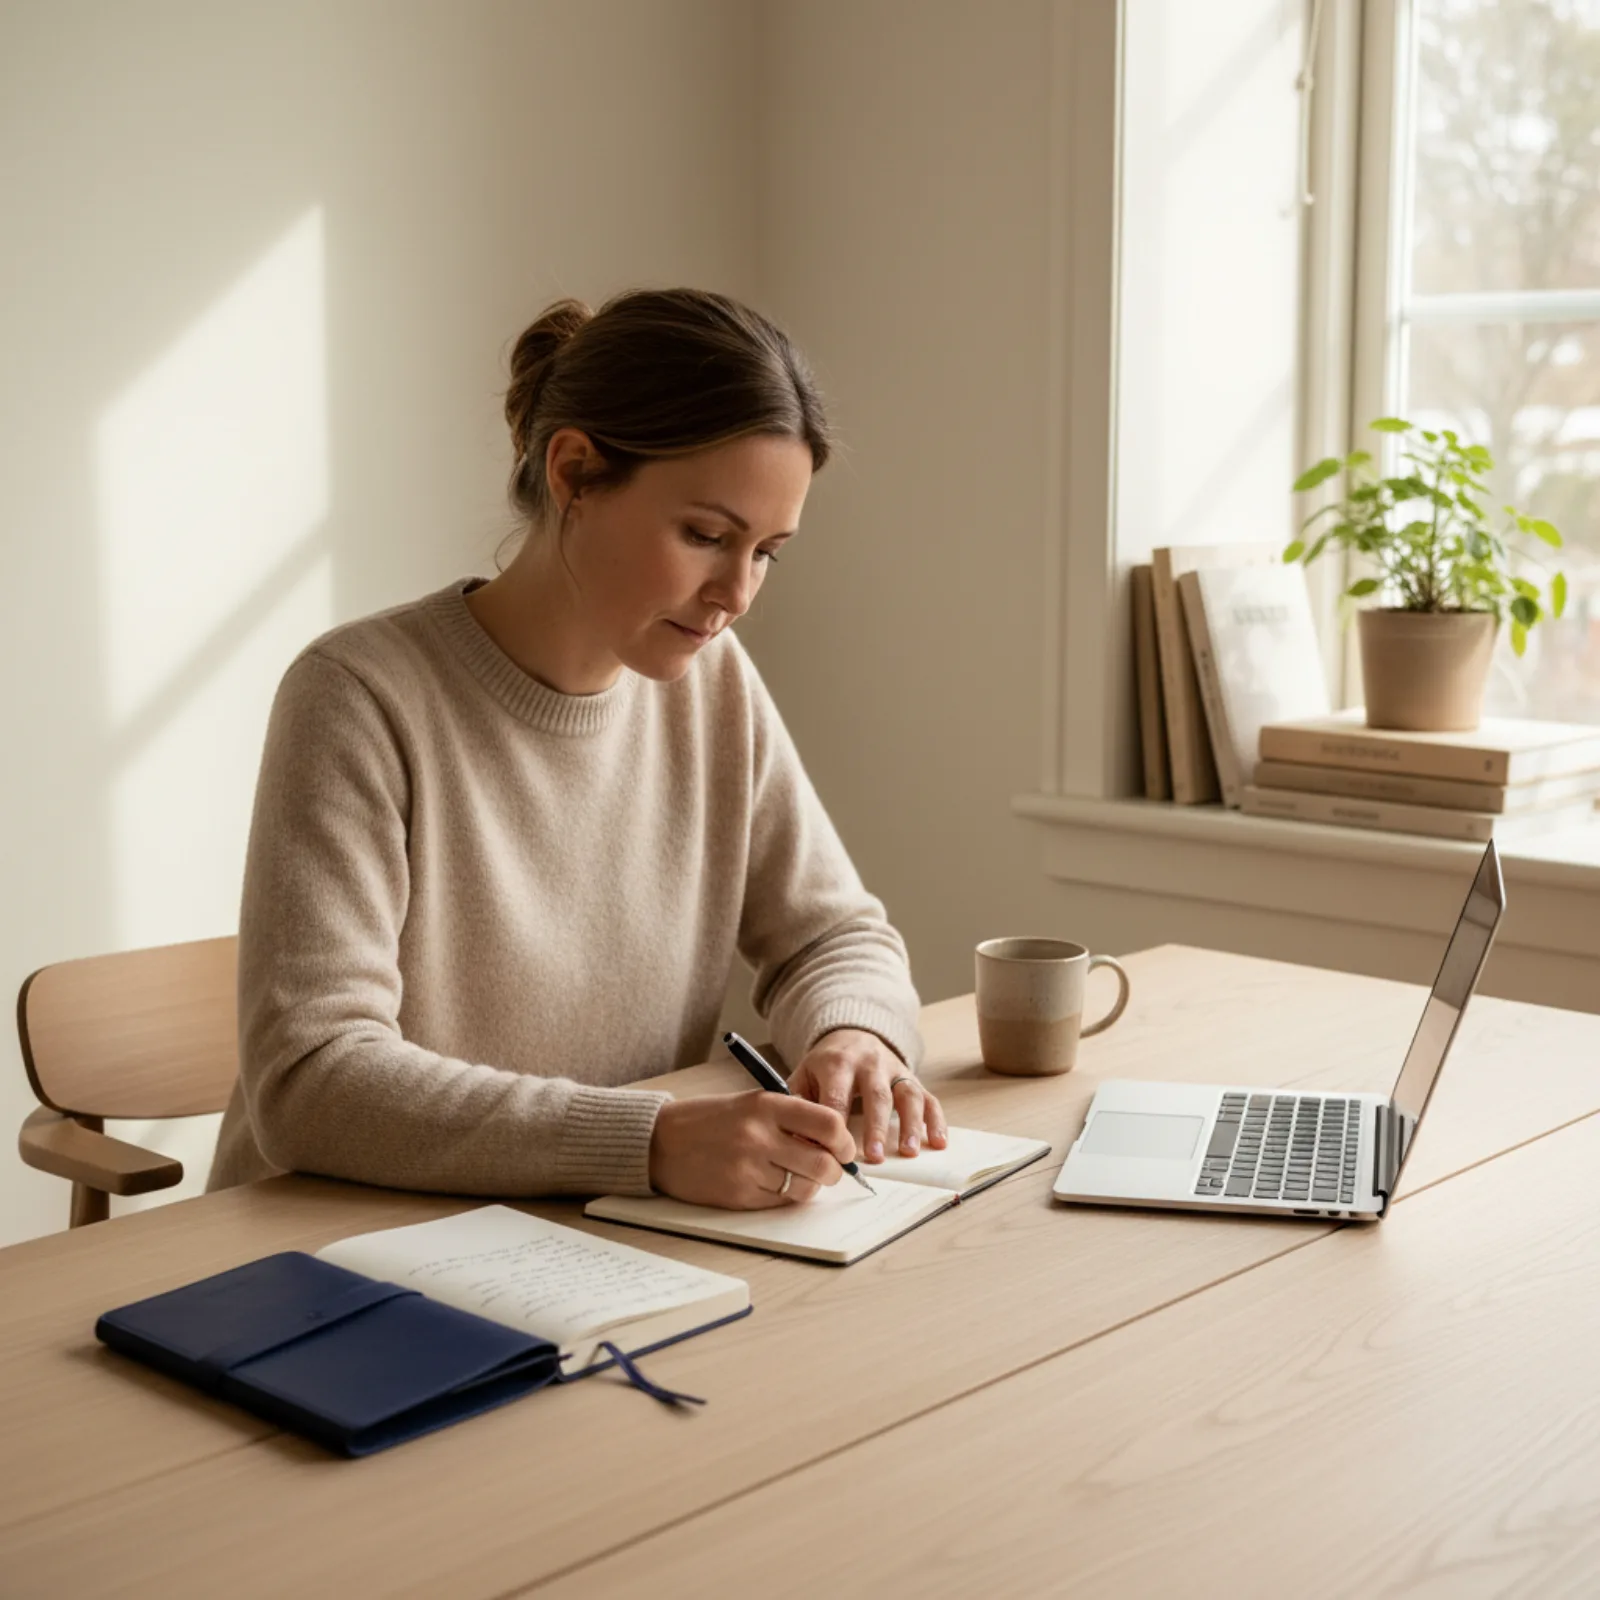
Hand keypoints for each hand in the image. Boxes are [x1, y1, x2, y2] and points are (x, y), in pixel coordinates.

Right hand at [647, 1090, 855, 1208]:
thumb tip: (834, 1143)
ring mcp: (748, 1168)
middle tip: (830, 1170)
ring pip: (805, 1188)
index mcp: (766, 1105)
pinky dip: (785, 1196)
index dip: (845, 1141)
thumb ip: (790, 1118)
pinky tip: (773, 1183)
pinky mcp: (738, 1195)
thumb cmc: (710, 1120)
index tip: (845, 1148)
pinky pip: (780, 1202)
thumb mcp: (751, 1103)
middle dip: (835, 1171)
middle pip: (823, 1163)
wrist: (660, 1141)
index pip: (828, 1123)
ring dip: (811, 1186)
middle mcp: (759, 1135)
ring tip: (799, 1177)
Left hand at [787, 1028, 947, 1163]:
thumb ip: (797, 1104)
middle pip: (875, 1095)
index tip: (834, 1154)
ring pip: (906, 1095)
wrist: (851, 1035)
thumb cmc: (824, 1066)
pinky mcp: (911, 1077)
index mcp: (837, 1063)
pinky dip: (936, 1119)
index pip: (837, 1096)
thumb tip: (794, 1141)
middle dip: (876, 1127)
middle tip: (874, 1157)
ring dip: (910, 1124)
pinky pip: (928, 1097)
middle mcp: (869, 1063)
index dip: (837, 1126)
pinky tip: (938, 1141)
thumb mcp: (804, 1076)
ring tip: (909, 1152)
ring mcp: (894, 1069)